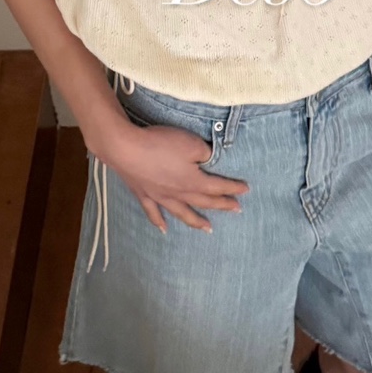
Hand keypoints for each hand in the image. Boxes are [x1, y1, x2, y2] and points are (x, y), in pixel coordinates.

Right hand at [93, 117, 249, 234]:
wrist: (125, 149)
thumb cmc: (161, 144)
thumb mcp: (192, 143)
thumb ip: (205, 153)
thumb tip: (208, 159)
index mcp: (193, 181)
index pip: (217, 186)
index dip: (232, 188)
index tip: (246, 190)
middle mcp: (179, 193)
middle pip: (204, 201)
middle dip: (221, 205)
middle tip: (236, 210)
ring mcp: (160, 196)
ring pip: (182, 212)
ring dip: (196, 221)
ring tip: (208, 229)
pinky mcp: (143, 194)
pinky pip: (153, 212)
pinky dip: (159, 222)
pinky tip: (164, 229)